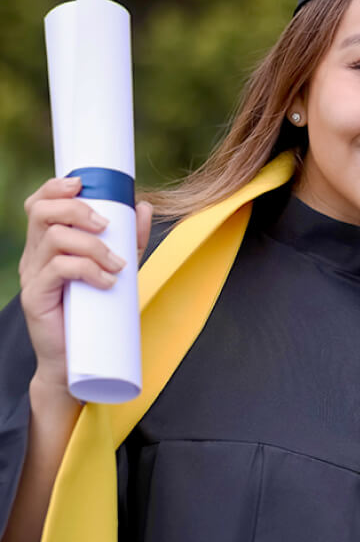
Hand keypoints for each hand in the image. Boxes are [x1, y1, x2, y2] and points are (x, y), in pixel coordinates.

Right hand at [18, 177, 152, 391]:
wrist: (78, 357)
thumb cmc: (97, 308)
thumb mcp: (118, 266)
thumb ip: (130, 238)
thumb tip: (144, 205)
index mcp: (47, 242)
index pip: (40, 203)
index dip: (56, 187)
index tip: (82, 183)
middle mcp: (35, 255)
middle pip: (42, 211)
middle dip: (78, 210)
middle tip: (107, 226)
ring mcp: (33, 275)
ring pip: (54, 238)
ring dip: (92, 245)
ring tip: (118, 265)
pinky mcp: (35, 297)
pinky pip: (58, 269)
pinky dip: (88, 269)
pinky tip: (108, 281)